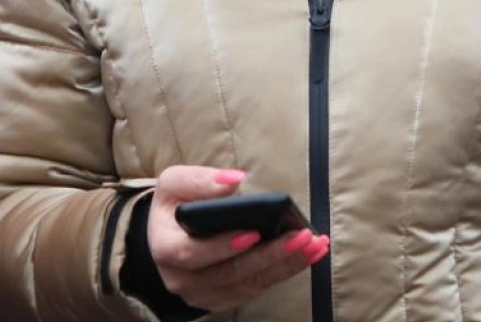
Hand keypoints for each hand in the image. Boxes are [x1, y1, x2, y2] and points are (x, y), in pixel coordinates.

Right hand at [146, 166, 326, 312]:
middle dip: (269, 255)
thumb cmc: (175, 206)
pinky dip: (285, 272)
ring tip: (314, 244)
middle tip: (301, 236)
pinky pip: (257, 289)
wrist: (170, 235)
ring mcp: (203, 295)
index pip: (192, 253)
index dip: (223, 246)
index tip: (253, 233)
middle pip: (230, 273)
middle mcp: (182, 280)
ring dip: (286, 265)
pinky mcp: (223, 300)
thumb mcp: (174, 184)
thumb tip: (234, 181)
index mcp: (165, 249)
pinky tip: (308, 255)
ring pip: (249, 285)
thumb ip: (198, 180)